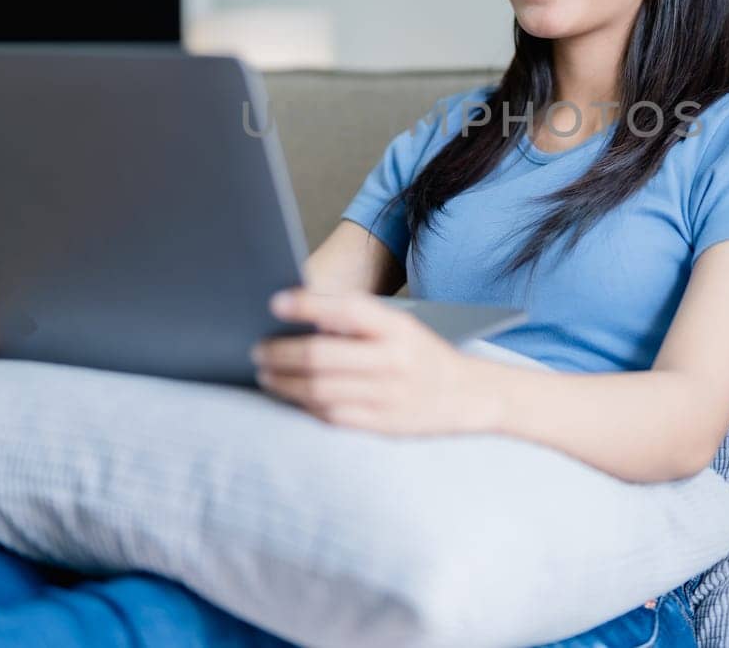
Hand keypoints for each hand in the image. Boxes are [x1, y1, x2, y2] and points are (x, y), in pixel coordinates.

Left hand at [251, 287, 493, 436]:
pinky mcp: (383, 425)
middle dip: (281, 353)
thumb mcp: (401, 327)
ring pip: (320, 390)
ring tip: (266, 374)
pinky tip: (292, 397)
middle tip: (258, 349)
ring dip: (285, 381)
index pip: (346, 310)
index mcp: (398, 329)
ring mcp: (388, 396)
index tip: (275, 302)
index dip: (308, 305)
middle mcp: (394, 361)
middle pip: (322, 356)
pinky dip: (305, 405)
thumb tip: (301, 320)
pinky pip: (332, 415)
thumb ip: (358, 323)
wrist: (470, 395)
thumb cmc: (422, 355)